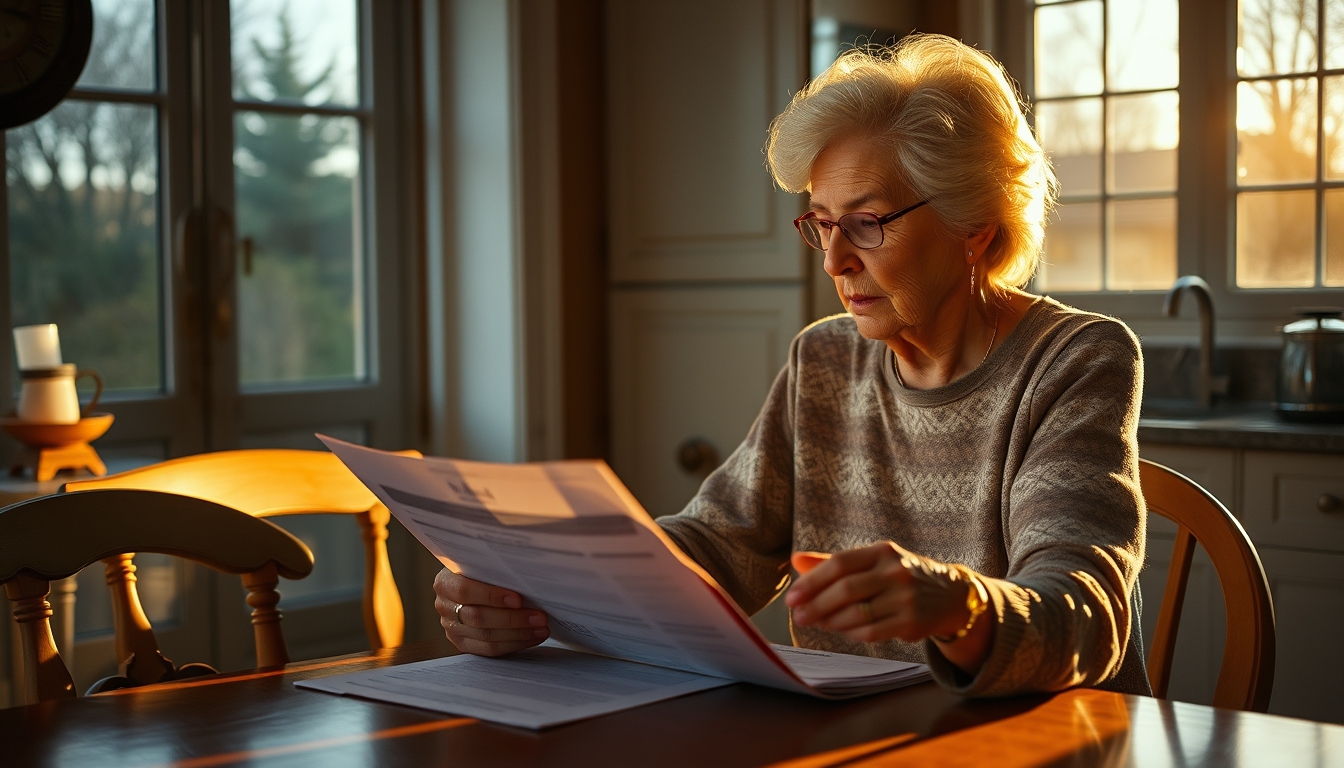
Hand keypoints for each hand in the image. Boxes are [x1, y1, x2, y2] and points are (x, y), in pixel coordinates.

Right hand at [433, 569, 549, 655]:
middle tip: (539, 617)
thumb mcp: (483, 563)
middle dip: (513, 619)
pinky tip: (531, 637)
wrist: (474, 582)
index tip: (518, 599)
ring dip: (518, 634)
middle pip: (478, 618)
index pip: (465, 591)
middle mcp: (444, 606)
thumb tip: (528, 571)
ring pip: (486, 637)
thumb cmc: (484, 570)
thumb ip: (496, 567)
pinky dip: (514, 644)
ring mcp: (452, 627)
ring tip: (541, 628)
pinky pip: (489, 650)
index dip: (491, 596)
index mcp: (445, 582)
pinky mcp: (463, 643)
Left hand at [785, 543, 975, 643]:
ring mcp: (905, 598)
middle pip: (847, 590)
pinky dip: (851, 633)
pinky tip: (841, 631)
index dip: (812, 581)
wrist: (949, 594)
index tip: (792, 596)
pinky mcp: (911, 622)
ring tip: (816, 623)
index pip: (840, 563)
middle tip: (798, 616)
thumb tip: (795, 560)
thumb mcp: (873, 560)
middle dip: (817, 605)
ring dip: (831, 622)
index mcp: (882, 551)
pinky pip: (872, 632)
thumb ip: (834, 562)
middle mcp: (895, 572)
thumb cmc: (899, 575)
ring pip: (858, 614)